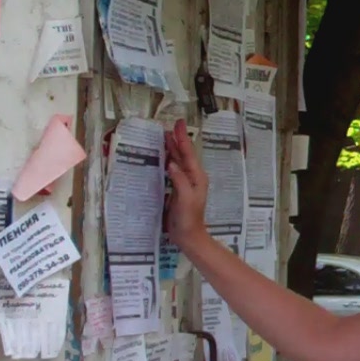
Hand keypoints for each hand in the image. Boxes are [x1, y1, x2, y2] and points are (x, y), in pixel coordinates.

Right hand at [165, 119, 208, 249]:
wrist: (188, 236)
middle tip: (171, 125)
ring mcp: (185, 183)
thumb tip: (171, 163)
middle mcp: (192, 178)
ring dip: (172, 148)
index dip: (182, 138)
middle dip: (178, 140)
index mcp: (196, 177)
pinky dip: (168, 160)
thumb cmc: (189, 219)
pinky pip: (173, 170)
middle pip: (184, 154)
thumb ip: (180, 180)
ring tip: (165, 136)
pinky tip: (163, 156)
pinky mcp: (178, 189)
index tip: (178, 124)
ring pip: (178, 161)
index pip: (188, 154)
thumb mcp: (186, 199)